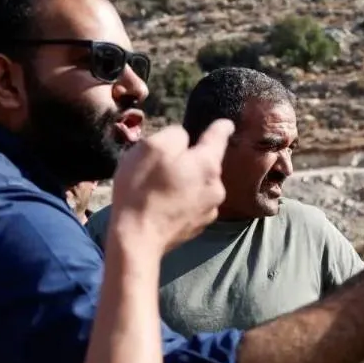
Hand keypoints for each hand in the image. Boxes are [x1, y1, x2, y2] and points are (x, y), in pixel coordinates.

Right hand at [107, 119, 234, 251]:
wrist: (137, 239)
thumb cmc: (142, 190)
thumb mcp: (151, 148)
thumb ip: (174, 135)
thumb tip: (184, 139)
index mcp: (208, 163)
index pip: (220, 135)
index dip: (221, 126)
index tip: (225, 123)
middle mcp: (216, 186)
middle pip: (206, 162)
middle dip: (190, 159)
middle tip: (163, 165)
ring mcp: (210, 209)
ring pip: (200, 184)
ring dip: (186, 181)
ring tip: (159, 187)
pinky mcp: (199, 226)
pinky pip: (193, 203)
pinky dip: (182, 200)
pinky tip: (163, 204)